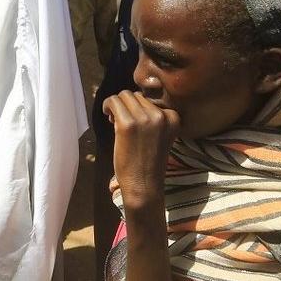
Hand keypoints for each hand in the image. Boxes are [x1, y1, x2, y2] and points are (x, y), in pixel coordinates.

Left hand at [102, 91, 179, 209]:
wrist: (143, 184)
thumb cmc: (148, 161)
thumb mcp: (158, 134)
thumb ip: (151, 116)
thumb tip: (129, 97)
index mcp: (173, 118)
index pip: (150, 99)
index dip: (138, 109)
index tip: (135, 122)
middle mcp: (161, 116)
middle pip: (136, 95)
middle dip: (126, 106)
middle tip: (121, 121)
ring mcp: (145, 119)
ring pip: (124, 95)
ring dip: (116, 105)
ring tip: (114, 120)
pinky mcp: (128, 124)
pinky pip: (113, 101)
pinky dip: (107, 106)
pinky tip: (107, 117)